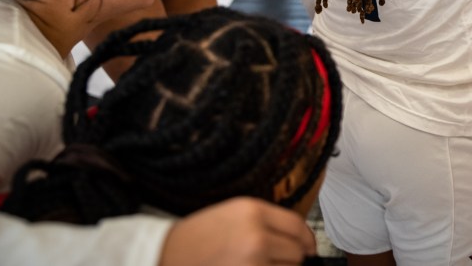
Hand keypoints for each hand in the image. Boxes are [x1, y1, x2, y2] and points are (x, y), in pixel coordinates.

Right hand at [159, 197, 316, 265]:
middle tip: (268, 261)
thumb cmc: (195, 239)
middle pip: (296, 253)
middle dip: (289, 261)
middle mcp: (255, 235)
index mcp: (252, 211)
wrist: (163, 255)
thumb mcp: (232, 216)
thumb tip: (299, 242)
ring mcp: (252, 262)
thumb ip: (266, 224)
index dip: (307, 241)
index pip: (297, 226)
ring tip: (252, 265)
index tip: (308, 249)